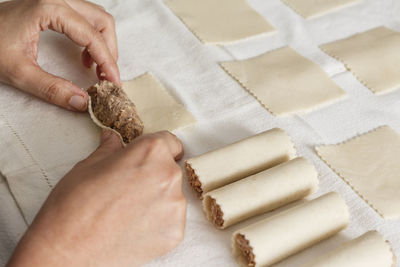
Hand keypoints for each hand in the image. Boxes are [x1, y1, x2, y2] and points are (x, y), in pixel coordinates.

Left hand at [0, 0, 119, 110]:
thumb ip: (52, 89)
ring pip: (96, 18)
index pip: (92, 36)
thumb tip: (84, 103)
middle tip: (106, 77)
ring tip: (96, 69)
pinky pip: (85, 18)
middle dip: (110, 51)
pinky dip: (92, 38)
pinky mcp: (52, 7)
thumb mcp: (18, 72)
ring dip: (103, 43)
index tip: (113, 84)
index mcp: (50, 8)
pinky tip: (83, 58)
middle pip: (102, 21)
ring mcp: (55, 1)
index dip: (108, 62)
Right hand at [7, 131, 186, 266]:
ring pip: (172, 196)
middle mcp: (170, 176)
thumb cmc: (74, 204)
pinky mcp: (174, 232)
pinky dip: (157, 222)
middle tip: (128, 188)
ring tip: (128, 210)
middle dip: (153, 175)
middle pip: (170, 169)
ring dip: (156, 199)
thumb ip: (110, 149)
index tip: (148, 158)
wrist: (67, 249)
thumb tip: (113, 139)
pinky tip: (134, 226)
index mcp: (151, 152)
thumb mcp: (89, 166)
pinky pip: (171, 220)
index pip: (169, 142)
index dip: (156, 149)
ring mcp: (175, 207)